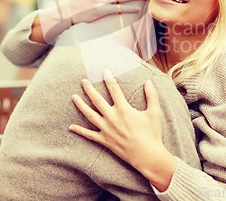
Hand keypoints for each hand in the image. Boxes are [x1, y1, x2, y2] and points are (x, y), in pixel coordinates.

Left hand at [69, 69, 176, 190]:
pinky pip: (89, 135)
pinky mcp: (105, 141)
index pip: (114, 90)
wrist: (147, 155)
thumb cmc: (152, 133)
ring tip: (73, 97)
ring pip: (90, 115)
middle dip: (89, 89)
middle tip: (83, 81)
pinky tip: (71, 126)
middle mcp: (112, 118)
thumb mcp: (154, 112)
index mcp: (124, 109)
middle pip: (97, 100)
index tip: (104, 71)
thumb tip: (148, 81)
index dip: (109, 79)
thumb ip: (152, 95)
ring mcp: (107, 129)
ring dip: (81, 105)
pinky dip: (80, 130)